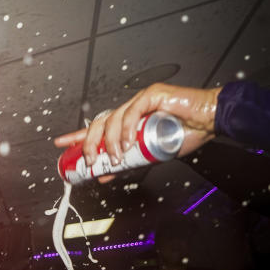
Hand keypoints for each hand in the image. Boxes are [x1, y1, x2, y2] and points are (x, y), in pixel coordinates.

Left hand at [54, 83, 222, 173]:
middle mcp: (130, 110)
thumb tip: (103, 175)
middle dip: (88, 142)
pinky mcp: (153, 95)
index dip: (77, 135)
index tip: (60, 144)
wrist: (209, 122)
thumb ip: (126, 164)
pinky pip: (132, 111)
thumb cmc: (184, 134)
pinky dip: (127, 128)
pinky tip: (128, 142)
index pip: (97, 128)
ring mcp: (140, 100)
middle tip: (89, 159)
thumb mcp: (148, 157)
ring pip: (113, 118)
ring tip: (114, 158)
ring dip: (110, 142)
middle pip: (100, 123)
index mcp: (128, 122)